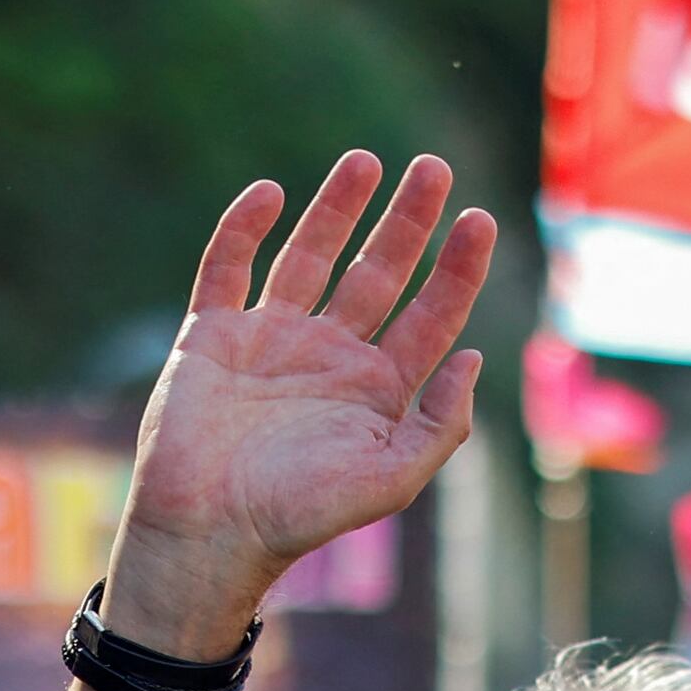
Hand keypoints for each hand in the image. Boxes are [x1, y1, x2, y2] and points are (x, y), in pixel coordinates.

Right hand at [108, 154, 496, 640]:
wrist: (210, 530)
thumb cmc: (303, 514)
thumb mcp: (393, 477)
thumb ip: (441, 422)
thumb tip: (475, 357)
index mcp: (379, 389)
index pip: (431, 314)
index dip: (457, 268)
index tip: (480, 218)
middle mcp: (331, 356)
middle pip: (378, 272)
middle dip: (407, 221)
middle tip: (433, 167)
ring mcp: (271, 340)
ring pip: (310, 256)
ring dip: (336, 208)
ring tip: (365, 161)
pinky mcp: (212, 335)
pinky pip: (227, 267)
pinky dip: (244, 228)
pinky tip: (271, 192)